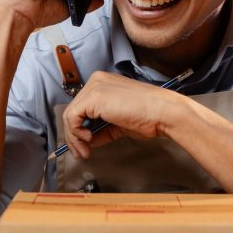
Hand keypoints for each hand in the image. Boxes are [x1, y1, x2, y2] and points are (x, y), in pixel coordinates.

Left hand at [61, 71, 185, 158]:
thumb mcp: (119, 124)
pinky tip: (88, 139)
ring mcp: (95, 87)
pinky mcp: (93, 97)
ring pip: (70, 115)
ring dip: (74, 138)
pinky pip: (73, 117)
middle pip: (74, 110)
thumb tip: (88, 139)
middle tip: (81, 152)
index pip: (82, 106)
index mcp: (104, 83)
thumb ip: (101, 129)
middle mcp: (97, 81)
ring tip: (84, 150)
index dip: (79, 128)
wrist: (162, 113)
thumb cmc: (149, 116)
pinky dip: (76, 132)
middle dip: (74, 136)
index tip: (84, 144)